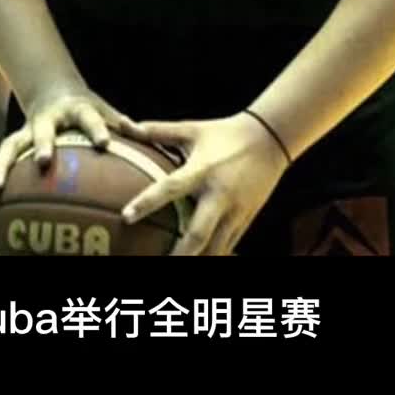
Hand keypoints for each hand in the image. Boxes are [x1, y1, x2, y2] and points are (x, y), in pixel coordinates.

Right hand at [0, 86, 139, 208]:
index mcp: (76, 110)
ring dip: (3, 168)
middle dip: (43, 145)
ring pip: (12, 147)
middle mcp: (48, 119)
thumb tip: (150, 136)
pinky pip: (2, 163)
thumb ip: (124, 125)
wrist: (53, 92)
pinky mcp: (14, 143)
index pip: (89, 118)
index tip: (105, 143)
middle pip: (44, 131)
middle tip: (44, 162)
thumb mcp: (105, 111)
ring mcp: (28, 131)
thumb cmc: (87, 110)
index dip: (97, 129)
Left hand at [121, 112, 288, 254]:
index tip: (126, 217)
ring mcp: (235, 211)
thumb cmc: (224, 133)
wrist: (270, 139)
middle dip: (179, 255)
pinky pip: (227, 247)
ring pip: (216, 249)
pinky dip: (212, 258)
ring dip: (197, 262)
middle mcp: (219, 195)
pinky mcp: (246, 220)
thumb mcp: (192, 129)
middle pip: (198, 233)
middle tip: (158, 266)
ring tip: (177, 271)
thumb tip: (124, 124)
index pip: (171, 187)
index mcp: (202, 170)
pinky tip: (198, 264)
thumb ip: (158, 131)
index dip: (148, 202)